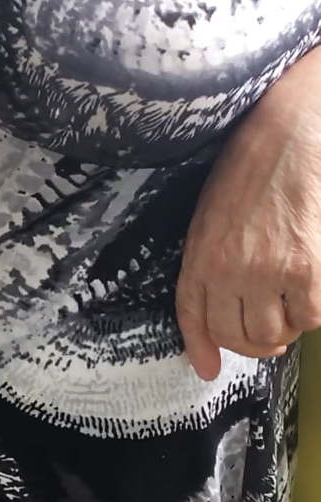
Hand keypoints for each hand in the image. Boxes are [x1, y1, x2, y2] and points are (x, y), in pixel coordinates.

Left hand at [176, 46, 320, 380]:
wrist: (285, 133)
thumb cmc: (247, 172)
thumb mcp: (209, 220)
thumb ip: (205, 269)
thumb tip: (209, 336)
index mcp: (199, 258)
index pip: (193, 319)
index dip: (202, 349)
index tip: (208, 368)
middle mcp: (227, 271)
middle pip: (238, 337)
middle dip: (254, 342)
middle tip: (268, 330)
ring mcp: (266, 271)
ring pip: (274, 334)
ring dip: (284, 329)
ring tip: (289, 306)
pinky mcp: (305, 267)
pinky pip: (311, 316)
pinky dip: (312, 313)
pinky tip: (310, 291)